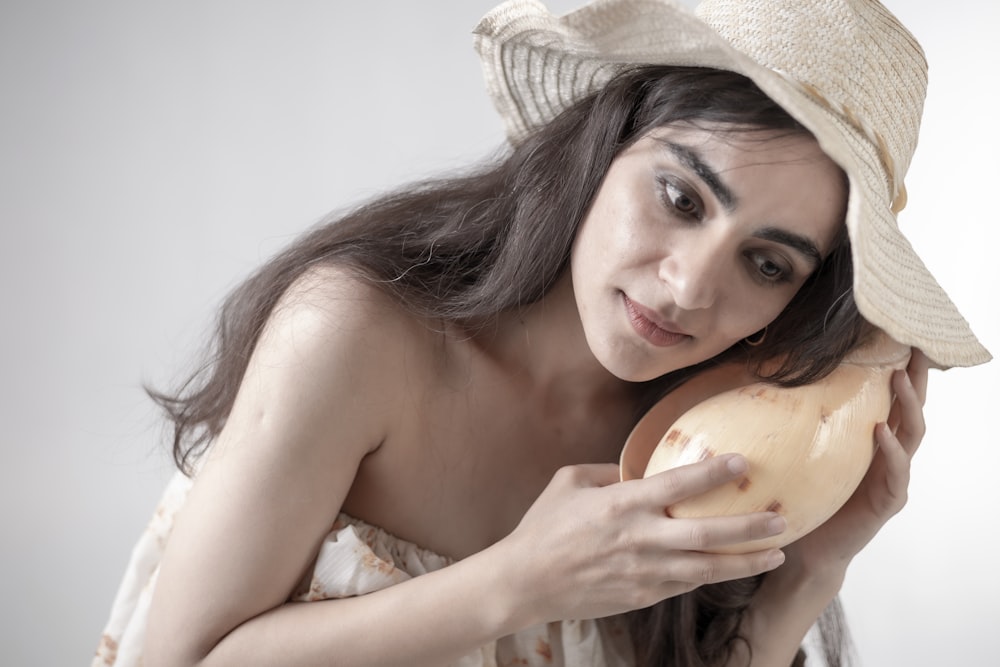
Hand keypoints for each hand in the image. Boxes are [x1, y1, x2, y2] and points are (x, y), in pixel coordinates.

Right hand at [497, 454, 787, 624]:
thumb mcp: (568, 483)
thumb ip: (607, 472)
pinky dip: (711, 576)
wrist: (524, 582)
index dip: (713, 473)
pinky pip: (685, 584)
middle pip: (706, 534)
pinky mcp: (642, 596)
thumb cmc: (543, 527)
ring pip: (706, 569)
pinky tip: (732, 568)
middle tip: (781, 518)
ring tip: (777, 554)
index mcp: (620, 505)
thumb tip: (636, 466)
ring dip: (745, 562)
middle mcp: (639, 539)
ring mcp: (643, 572)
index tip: (742, 463)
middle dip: (749, 527)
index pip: (676, 485)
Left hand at [781, 348, 929, 578]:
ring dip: (907, 406)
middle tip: (913, 348)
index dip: (898, 369)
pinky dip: (891, 452)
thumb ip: (794, 417)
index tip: (898, 337)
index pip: (889, 398)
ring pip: (911, 435)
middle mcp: (887, 454)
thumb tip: (759, 373)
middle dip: (914, 379)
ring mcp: (891, 478)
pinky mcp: (886, 502)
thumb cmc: (802, 492)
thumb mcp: (798, 447)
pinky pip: (896, 474)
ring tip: (899, 379)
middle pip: (910, 409)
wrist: (803, 544)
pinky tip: (882, 433)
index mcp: (869, 439)